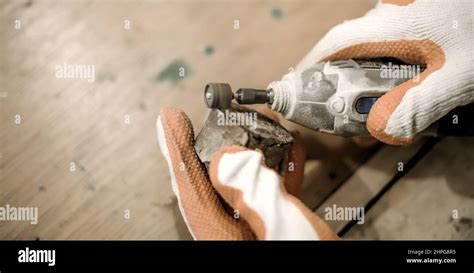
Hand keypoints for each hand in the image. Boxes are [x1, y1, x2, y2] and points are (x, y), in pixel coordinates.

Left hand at [156, 107, 338, 239]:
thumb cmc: (306, 263)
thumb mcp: (280, 233)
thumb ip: (251, 194)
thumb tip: (226, 159)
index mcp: (222, 237)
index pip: (191, 186)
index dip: (178, 149)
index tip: (170, 120)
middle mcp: (233, 233)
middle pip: (217, 180)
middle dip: (221, 145)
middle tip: (222, 119)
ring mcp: (254, 231)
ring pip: (245, 183)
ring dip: (254, 153)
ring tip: (260, 129)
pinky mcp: (277, 230)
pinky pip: (271, 193)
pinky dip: (280, 170)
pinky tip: (289, 154)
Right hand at [297, 0, 472, 144]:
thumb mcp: (460, 77)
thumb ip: (418, 105)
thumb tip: (380, 129)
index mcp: (395, 26)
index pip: (335, 44)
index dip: (312, 66)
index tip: (299, 87)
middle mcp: (395, 15)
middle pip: (351, 49)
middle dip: (342, 84)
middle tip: (344, 113)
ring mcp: (410, 16)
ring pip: (373, 49)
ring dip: (368, 81)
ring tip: (376, 110)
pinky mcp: (424, 21)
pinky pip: (394, 46)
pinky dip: (390, 72)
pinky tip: (405, 90)